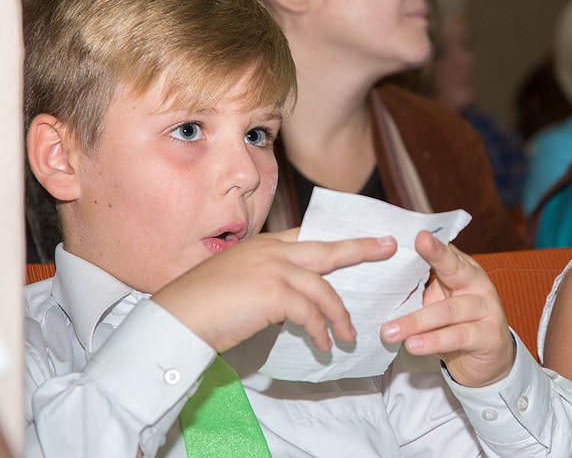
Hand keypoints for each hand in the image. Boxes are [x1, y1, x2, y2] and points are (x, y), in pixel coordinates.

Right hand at [152, 229, 396, 351]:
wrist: (174, 318)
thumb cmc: (200, 305)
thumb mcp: (236, 281)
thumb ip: (265, 280)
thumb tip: (291, 300)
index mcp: (263, 245)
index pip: (308, 235)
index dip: (337, 237)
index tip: (361, 236)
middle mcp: (271, 250)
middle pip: (328, 247)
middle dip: (362, 247)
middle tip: (389, 247)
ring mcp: (272, 268)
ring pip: (322, 287)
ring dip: (339, 314)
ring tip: (348, 335)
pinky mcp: (272, 292)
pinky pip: (310, 312)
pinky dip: (320, 330)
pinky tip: (323, 345)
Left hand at [380, 231, 514, 386]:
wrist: (490, 358)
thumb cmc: (457, 324)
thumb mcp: (439, 301)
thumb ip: (421, 287)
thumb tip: (384, 276)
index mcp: (463, 270)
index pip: (446, 253)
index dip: (433, 245)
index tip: (419, 235)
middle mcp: (478, 284)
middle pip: (455, 269)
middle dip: (436, 256)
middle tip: (414, 247)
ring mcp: (487, 309)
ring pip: (448, 310)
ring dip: (416, 321)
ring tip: (390, 331)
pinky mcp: (489, 336)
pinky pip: (458, 337)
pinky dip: (433, 341)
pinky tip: (413, 345)